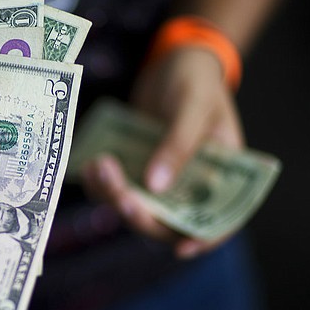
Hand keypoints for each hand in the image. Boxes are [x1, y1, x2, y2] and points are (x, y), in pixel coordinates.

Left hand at [82, 47, 244, 257]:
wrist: (172, 61)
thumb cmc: (195, 81)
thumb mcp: (193, 107)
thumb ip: (177, 146)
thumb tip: (155, 186)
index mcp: (221, 176)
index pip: (217, 219)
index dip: (202, 239)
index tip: (181, 249)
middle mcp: (189, 186)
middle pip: (166, 221)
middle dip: (140, 214)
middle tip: (119, 194)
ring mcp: (159, 180)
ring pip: (135, 206)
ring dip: (114, 196)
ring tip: (98, 165)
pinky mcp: (133, 170)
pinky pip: (115, 188)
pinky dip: (100, 183)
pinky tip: (88, 165)